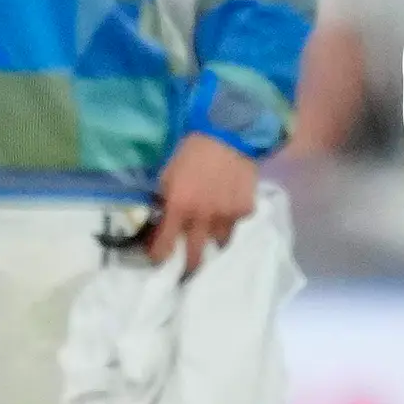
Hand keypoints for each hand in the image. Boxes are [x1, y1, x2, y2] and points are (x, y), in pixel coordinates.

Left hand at [144, 130, 258, 271]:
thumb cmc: (192, 152)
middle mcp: (202, 218)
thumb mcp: (168, 174)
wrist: (228, 134)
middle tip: (186, 269)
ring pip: (219, 242)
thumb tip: (158, 221)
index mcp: (179, 207)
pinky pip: (237, 223)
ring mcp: (227, 216)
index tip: (158, 258)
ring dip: (213, 238)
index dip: (158, 256)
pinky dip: (232, 219)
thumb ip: (164, 201)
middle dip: (188, 266)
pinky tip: (229, 206)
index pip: (163, 246)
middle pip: (194, 257)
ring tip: (211, 230)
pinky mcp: (246, 209)